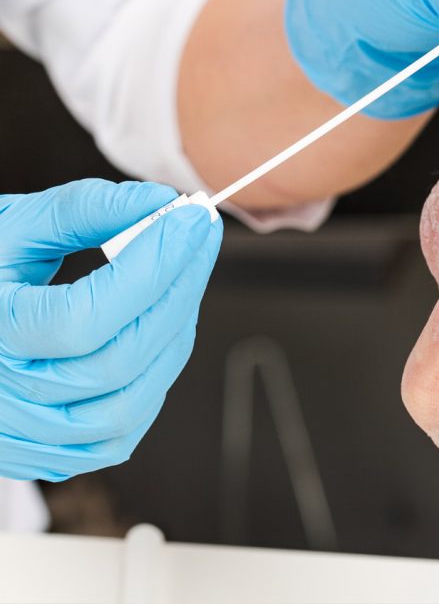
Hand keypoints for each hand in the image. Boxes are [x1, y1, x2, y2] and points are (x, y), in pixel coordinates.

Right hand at [0, 179, 221, 480]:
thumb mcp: (12, 224)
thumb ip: (83, 209)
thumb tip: (159, 202)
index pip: (86, 317)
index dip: (151, 266)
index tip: (189, 218)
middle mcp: (0, 400)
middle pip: (119, 361)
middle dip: (178, 290)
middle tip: (200, 236)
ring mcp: (21, 437)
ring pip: (129, 404)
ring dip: (173, 335)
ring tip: (183, 278)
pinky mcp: (44, 455)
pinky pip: (119, 434)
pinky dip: (153, 379)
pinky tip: (160, 326)